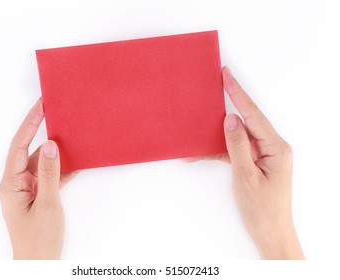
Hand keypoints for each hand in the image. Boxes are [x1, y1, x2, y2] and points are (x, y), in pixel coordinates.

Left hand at [0, 98, 78, 258]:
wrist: (40, 262)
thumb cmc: (39, 239)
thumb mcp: (47, 203)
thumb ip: (49, 173)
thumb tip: (50, 145)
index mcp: (11, 184)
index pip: (18, 147)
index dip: (29, 124)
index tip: (40, 107)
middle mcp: (17, 184)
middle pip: (31, 153)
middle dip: (45, 135)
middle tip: (58, 115)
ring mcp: (28, 190)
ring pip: (43, 164)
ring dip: (58, 154)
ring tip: (72, 138)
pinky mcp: (39, 195)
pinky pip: (50, 176)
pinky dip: (63, 170)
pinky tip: (76, 162)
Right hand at [188, 67, 303, 258]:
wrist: (270, 233)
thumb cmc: (262, 209)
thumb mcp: (246, 176)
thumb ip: (238, 146)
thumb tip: (231, 119)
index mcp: (276, 148)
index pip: (253, 115)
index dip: (238, 94)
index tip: (227, 75)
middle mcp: (272, 147)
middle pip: (247, 121)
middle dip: (230, 103)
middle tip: (216, 84)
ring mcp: (264, 155)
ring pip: (238, 136)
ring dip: (219, 133)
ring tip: (202, 121)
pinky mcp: (255, 163)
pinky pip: (235, 150)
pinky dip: (219, 151)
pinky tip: (201, 152)